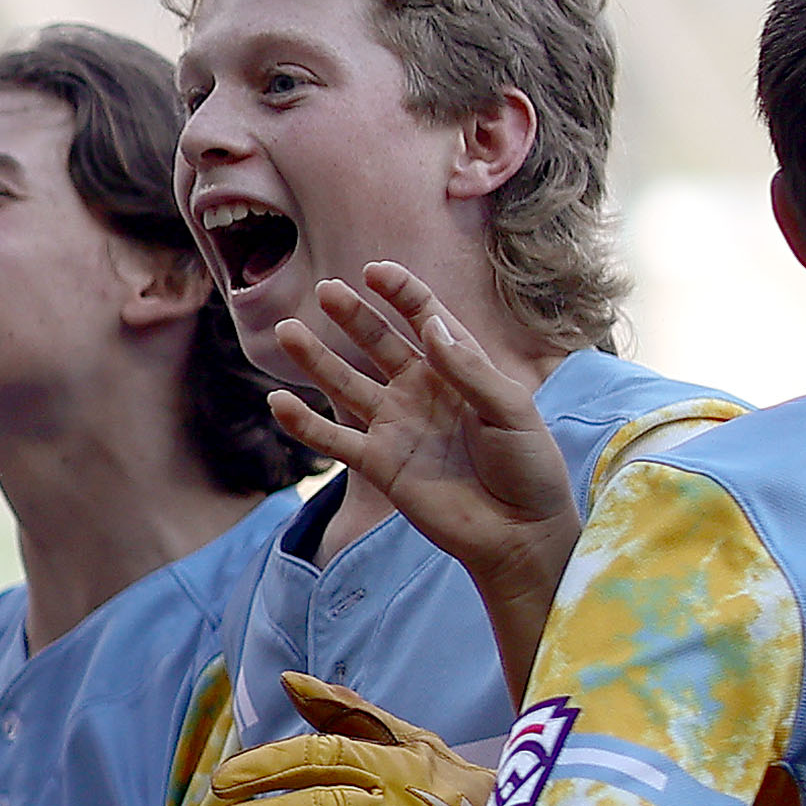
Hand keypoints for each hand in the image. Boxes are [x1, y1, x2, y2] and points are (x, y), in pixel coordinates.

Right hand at [264, 262, 577, 600]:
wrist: (518, 533)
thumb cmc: (528, 466)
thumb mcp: (511, 409)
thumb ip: (469, 369)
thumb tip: (429, 326)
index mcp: (459, 369)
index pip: (425, 318)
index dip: (401, 293)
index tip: (375, 272)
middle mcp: (422, 391)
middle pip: (379, 343)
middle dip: (353, 316)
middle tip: (326, 290)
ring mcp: (396, 426)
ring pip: (346, 384)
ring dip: (316, 359)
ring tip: (288, 331)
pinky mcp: (379, 465)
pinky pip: (334, 441)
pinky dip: (304, 424)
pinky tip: (277, 402)